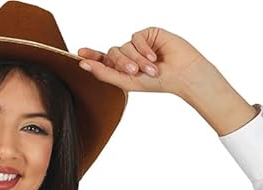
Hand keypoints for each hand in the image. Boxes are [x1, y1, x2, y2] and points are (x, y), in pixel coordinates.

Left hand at [75, 27, 209, 96]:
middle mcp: (129, 55)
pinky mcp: (148, 33)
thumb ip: (105, 74)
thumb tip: (85, 64)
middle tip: (135, 73)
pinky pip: (136, 38)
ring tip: (151, 69)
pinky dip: (143, 49)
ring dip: (136, 60)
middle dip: (122, 64)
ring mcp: (138, 44)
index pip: (104, 60)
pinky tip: (154, 57)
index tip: (80, 54)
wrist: (182, 74)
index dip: (92, 56)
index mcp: (123, 68)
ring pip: (124, 47)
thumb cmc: (158, 82)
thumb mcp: (128, 82)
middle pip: (112, 53)